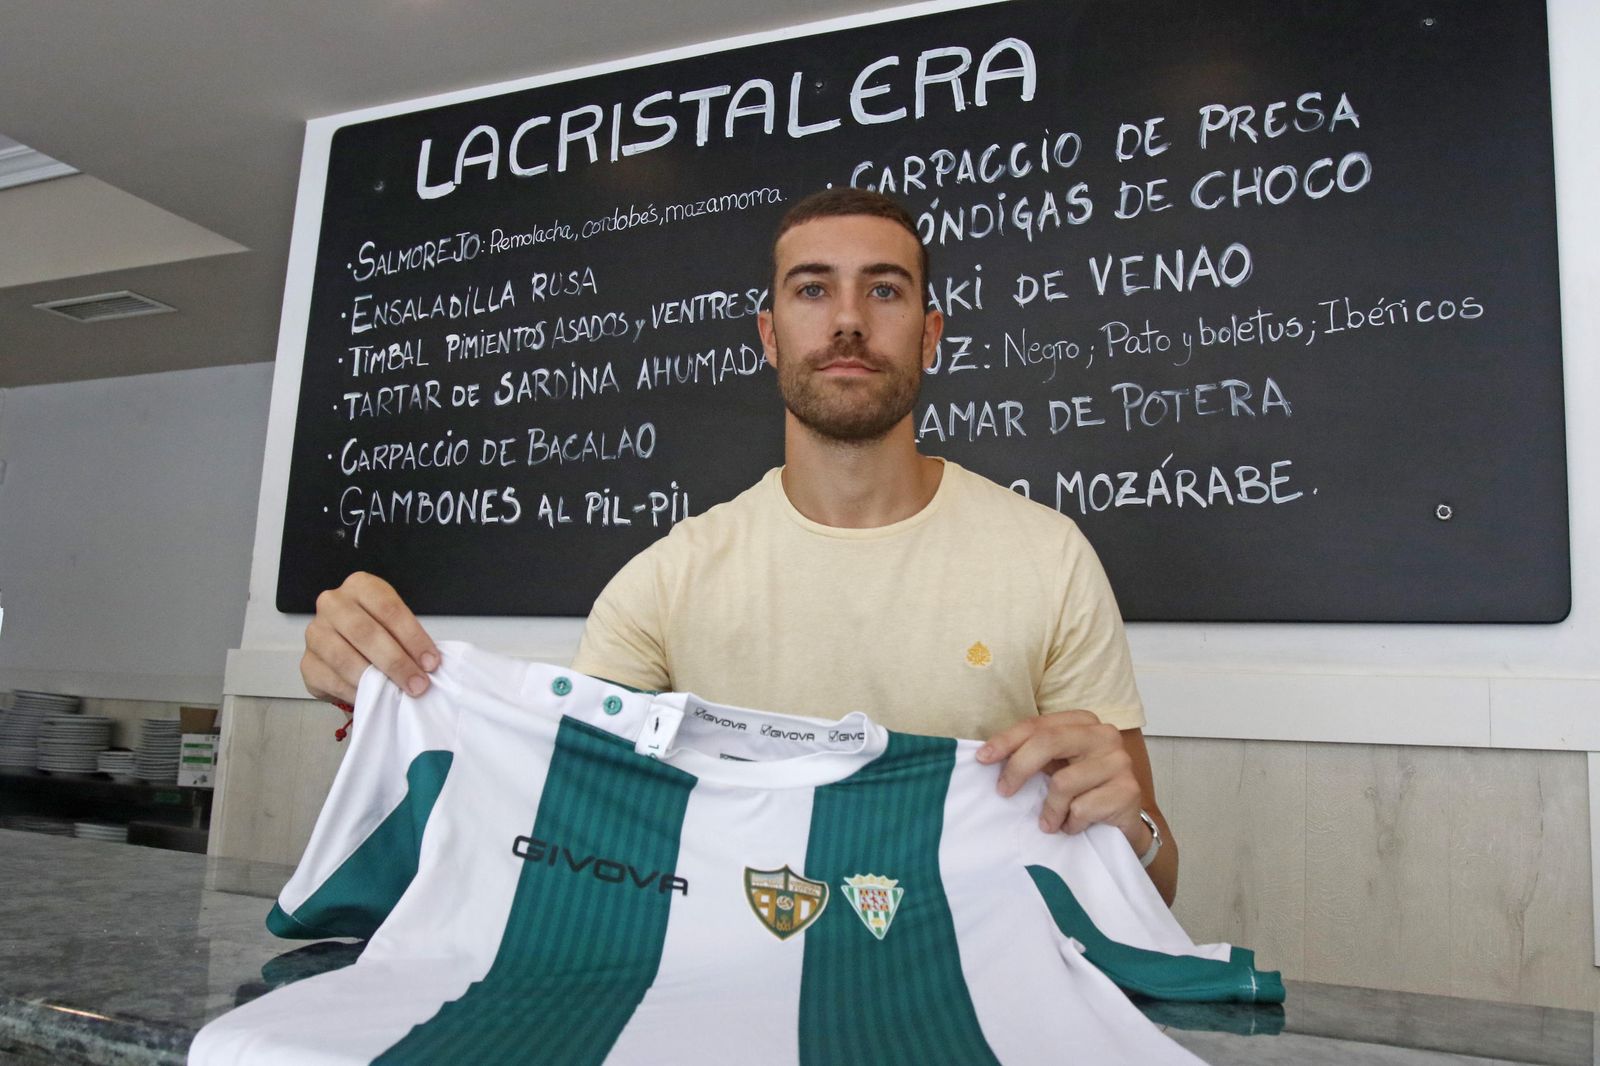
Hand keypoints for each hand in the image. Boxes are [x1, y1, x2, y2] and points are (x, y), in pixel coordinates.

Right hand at [300, 572, 439, 704]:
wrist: (347, 647)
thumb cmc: (379, 632)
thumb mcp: (395, 624)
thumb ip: (408, 639)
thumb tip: (427, 666)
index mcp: (360, 586)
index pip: (388, 609)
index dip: (412, 638)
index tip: (431, 662)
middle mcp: (333, 604)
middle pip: (365, 632)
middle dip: (396, 662)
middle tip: (418, 684)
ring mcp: (316, 633)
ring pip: (345, 658)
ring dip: (375, 680)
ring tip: (397, 694)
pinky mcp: (307, 663)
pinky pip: (332, 680)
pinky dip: (356, 692)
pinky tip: (373, 699)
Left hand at [976, 710, 1147, 845]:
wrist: (1121, 823)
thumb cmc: (1082, 791)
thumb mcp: (1055, 766)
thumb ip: (1032, 755)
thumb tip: (988, 756)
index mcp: (1083, 722)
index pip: (1037, 725)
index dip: (1006, 741)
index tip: (982, 758)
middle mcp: (1104, 734)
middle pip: (1048, 742)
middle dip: (1018, 768)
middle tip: (1003, 791)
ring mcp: (1120, 761)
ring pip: (1063, 783)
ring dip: (1050, 809)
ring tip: (1051, 821)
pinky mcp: (1128, 790)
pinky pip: (1082, 808)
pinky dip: (1070, 823)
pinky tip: (1075, 825)